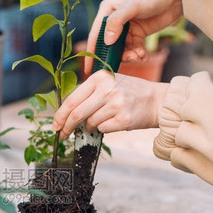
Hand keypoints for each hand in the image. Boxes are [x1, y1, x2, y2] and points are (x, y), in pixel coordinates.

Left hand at [53, 71, 168, 138]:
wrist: (157, 100)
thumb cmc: (129, 93)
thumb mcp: (109, 83)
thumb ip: (89, 93)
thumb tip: (65, 113)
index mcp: (100, 77)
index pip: (72, 99)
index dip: (60, 114)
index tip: (55, 124)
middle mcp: (107, 89)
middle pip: (77, 113)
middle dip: (67, 126)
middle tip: (62, 135)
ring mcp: (116, 104)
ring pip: (90, 123)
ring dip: (89, 127)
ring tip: (99, 122)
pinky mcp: (123, 119)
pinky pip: (102, 129)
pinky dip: (102, 129)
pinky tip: (112, 122)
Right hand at [84, 0, 182, 74]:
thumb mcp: (132, 7)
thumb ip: (116, 22)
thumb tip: (107, 42)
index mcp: (107, 12)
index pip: (96, 35)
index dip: (92, 53)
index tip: (90, 69)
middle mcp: (114, 22)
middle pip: (109, 46)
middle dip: (116, 56)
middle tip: (125, 62)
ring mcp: (126, 30)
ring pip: (122, 50)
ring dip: (130, 56)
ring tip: (139, 55)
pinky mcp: (137, 35)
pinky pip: (133, 50)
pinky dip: (138, 55)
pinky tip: (143, 55)